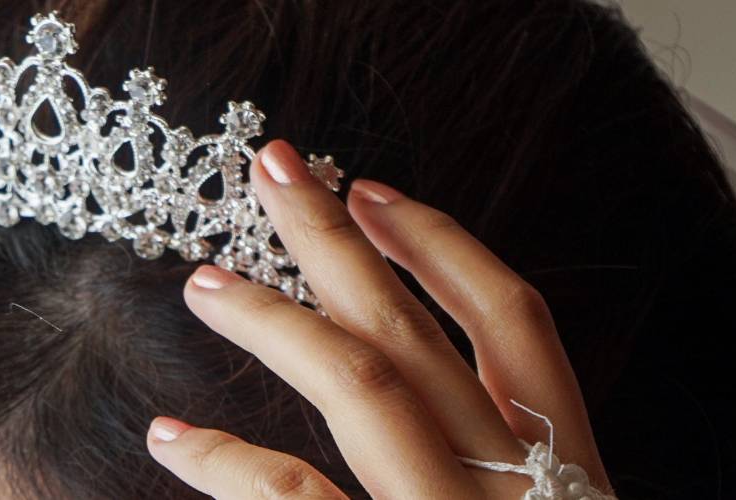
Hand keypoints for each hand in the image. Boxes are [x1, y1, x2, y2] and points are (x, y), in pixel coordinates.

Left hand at [145, 141, 610, 497]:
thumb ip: (508, 462)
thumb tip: (425, 391)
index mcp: (564, 463)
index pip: (513, 323)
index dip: (442, 245)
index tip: (374, 193)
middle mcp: (511, 477)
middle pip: (415, 329)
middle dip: (334, 241)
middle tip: (272, 173)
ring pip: (359, 384)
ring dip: (273, 320)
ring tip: (206, 283)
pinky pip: (290, 490)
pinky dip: (223, 459)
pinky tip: (171, 436)